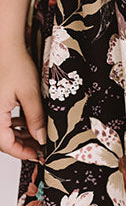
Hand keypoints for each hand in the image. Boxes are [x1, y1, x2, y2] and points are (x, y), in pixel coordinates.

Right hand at [0, 47, 46, 161]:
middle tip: (42, 147)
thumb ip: (36, 118)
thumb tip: (42, 138)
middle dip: (24, 145)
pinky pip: (3, 121)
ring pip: (5, 131)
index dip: (23, 152)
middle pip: (5, 140)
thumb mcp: (30, 93)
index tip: (38, 155)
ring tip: (39, 136)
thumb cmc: (15, 65)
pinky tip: (29, 122)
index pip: (6, 144)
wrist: (8, 49)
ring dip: (21, 135)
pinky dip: (16, 125)